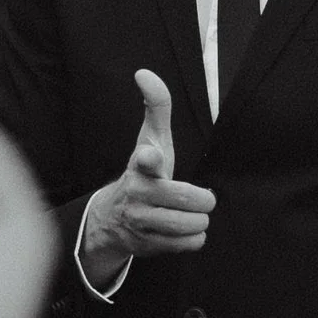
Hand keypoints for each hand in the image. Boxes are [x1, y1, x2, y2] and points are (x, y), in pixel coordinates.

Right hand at [79, 69, 216, 286]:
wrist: (113, 217)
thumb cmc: (143, 172)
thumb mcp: (150, 139)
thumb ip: (156, 107)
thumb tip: (144, 73)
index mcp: (140, 165)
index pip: (145, 160)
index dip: (150, 159)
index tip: (151, 157)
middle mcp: (137, 193)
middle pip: (187, 200)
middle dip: (203, 200)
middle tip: (201, 198)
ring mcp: (140, 221)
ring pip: (190, 225)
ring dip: (199, 220)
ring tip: (191, 214)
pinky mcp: (147, 245)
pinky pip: (188, 244)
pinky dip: (194, 238)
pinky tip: (184, 230)